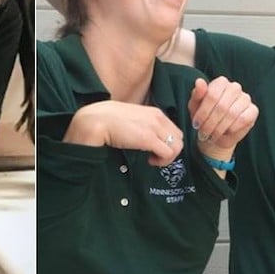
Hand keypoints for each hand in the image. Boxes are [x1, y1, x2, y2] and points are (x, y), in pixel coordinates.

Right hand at [65, 100, 183, 166]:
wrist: (95, 120)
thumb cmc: (107, 121)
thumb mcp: (131, 119)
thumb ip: (141, 125)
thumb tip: (143, 136)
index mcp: (154, 112)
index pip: (174, 130)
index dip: (167, 142)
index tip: (154, 149)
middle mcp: (157, 117)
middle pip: (179, 138)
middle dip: (170, 150)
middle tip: (154, 156)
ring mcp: (154, 127)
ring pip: (177, 146)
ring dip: (167, 157)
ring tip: (152, 159)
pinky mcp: (149, 138)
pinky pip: (168, 153)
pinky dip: (162, 161)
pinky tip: (149, 161)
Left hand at [187, 77, 257, 153]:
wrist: (216, 134)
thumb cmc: (204, 116)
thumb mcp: (195, 106)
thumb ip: (197, 94)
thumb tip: (199, 81)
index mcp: (220, 82)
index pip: (212, 95)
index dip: (203, 112)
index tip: (196, 124)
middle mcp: (235, 87)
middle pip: (221, 106)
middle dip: (210, 123)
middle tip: (203, 133)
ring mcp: (246, 98)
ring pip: (232, 114)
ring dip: (219, 128)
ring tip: (212, 135)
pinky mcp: (253, 110)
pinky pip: (243, 119)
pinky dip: (232, 128)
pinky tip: (226, 131)